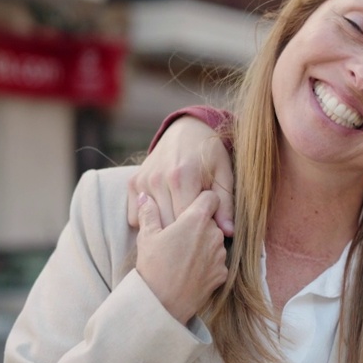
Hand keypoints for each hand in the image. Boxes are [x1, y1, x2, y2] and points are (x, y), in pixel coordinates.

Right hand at [126, 117, 234, 235]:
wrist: (187, 130)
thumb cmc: (211, 154)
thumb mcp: (224, 174)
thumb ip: (224, 204)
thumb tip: (228, 232)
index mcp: (182, 177)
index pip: (186, 221)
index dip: (198, 230)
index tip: (207, 228)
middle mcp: (158, 179)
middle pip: (168, 225)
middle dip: (182, 232)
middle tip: (195, 227)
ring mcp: (143, 181)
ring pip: (151, 223)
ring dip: (165, 228)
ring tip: (180, 223)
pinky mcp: (133, 182)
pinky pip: (134, 217)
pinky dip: (149, 221)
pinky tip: (165, 214)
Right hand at [134, 191, 228, 323]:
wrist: (162, 303)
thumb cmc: (153, 267)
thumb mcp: (146, 236)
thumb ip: (149, 212)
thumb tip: (146, 197)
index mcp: (197, 220)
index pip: (211, 197)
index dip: (201, 199)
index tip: (190, 206)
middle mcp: (214, 234)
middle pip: (212, 220)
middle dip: (199, 224)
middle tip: (179, 235)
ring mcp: (220, 254)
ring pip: (215, 240)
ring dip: (204, 243)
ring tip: (182, 254)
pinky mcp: (222, 273)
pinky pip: (216, 260)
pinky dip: (207, 262)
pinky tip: (190, 269)